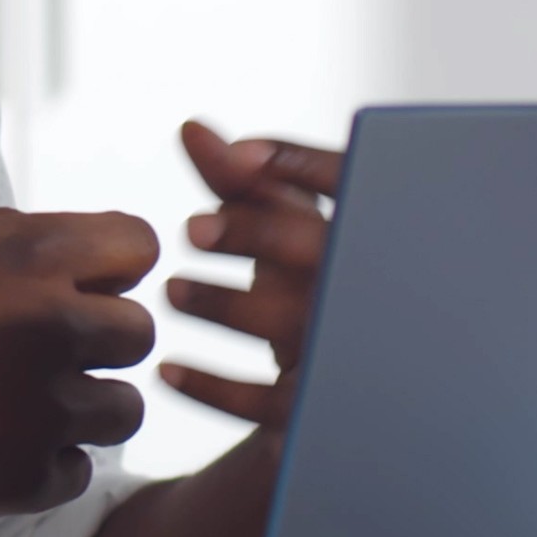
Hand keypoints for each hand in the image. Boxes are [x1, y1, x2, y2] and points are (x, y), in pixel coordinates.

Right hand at [0, 204, 157, 521]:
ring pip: (121, 411)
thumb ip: (12, 232)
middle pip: (137, 336)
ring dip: (80, 410)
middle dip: (94, 345)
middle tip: (37, 358)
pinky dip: (40, 468)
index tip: (71, 291)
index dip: (108, 271)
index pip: (138, 247)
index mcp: (29, 255)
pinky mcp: (15, 479)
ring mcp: (35, 408)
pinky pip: (75, 474)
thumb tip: (80, 243)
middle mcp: (46, 327)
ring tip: (19, 405)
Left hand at [157, 120, 337, 431]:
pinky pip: (266, 402)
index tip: (239, 156)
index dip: (298, 161)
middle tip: (193, 229)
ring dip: (223, 305)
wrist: (348, 392)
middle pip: (318, 249)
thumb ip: (242, 182)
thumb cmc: (311, 286)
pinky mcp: (322, 407)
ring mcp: (348, 348)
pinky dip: (210, 387)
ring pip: (289, 322)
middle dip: (255, 233)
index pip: (350, 181)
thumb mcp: (286, 232)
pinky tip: (168, 369)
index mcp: (368, 231)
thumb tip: (191, 129)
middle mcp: (369, 286)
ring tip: (174, 289)